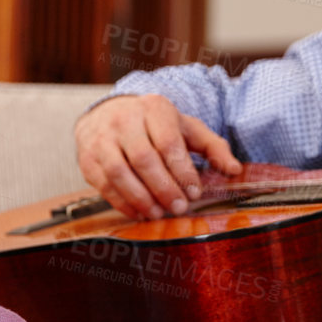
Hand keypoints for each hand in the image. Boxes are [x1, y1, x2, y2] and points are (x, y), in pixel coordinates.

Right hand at [74, 94, 241, 218]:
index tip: (194, 192)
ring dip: (141, 198)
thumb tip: (234, 169)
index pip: (168, 142)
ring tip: (158, 213)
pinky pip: (104, 185)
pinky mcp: (87, 158)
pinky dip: (122, 203)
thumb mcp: (185, 127)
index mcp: (154, 108)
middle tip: (179, 208)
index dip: (182, 171)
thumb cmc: (153, 125)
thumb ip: (212, 147)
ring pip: (119, 173)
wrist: (107, 113)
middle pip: (144, 159)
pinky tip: (140, 212)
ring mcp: (102, 138)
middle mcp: (124, 119)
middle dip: (164, 188)